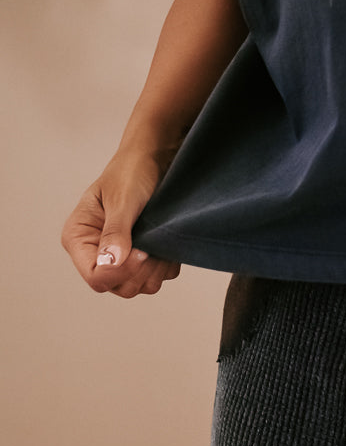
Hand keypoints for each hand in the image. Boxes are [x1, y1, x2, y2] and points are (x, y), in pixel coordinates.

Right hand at [62, 146, 180, 297]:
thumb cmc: (131, 170)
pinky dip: (165, 266)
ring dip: (154, 270)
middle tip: (153, 245)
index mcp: (79, 237)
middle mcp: (96, 251)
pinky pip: (155, 278)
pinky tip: (166, 243)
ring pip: (137, 286)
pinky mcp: (141, 258)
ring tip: (160, 241)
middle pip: (117, 287)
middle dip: (140, 271)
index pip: (94, 276)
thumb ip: (116, 231)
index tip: (142, 252)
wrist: (154, 158)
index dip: (120, 272)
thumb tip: (110, 262)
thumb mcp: (122, 198)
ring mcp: (119, 257)